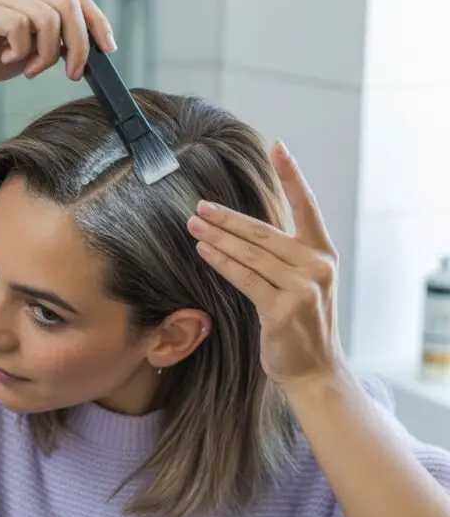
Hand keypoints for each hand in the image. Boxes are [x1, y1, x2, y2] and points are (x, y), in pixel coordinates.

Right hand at [0, 0, 115, 96]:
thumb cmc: (1, 57)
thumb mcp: (43, 46)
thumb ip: (66, 37)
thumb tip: (99, 43)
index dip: (97, 22)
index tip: (108, 49)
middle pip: (67, 5)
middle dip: (77, 45)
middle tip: (72, 72)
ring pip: (46, 18)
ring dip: (46, 54)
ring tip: (32, 68)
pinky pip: (19, 27)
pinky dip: (21, 52)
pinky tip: (9, 58)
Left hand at [187, 141, 345, 392]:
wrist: (314, 370)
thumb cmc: (302, 325)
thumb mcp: (302, 284)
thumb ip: (284, 257)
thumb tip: (243, 231)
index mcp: (323, 253)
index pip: (307, 206)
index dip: (292, 175)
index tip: (278, 146)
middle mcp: (317, 265)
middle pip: (264, 231)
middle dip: (228, 218)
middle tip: (199, 205)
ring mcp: (303, 287)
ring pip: (251, 254)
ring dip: (218, 237)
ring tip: (193, 224)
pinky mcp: (284, 308)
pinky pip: (245, 278)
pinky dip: (222, 262)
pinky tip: (204, 250)